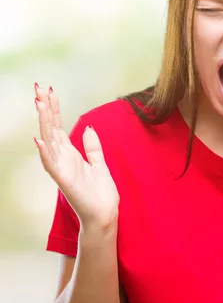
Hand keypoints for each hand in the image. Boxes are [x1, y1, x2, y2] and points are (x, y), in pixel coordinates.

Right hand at [34, 84, 119, 229]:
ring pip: (49, 142)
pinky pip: (52, 165)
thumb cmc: (100, 193)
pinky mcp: (65, 181)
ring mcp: (62, 170)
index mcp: (70, 154)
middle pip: (51, 128)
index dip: (53, 108)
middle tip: (38, 88)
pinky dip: (45, 153)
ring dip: (44, 123)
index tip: (49, 90)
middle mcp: (62, 159)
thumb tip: (88, 128)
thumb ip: (93, 147)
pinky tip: (40, 140)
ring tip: (38, 104)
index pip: (58, 126)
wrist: (104, 214)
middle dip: (45, 108)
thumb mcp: (99, 164)